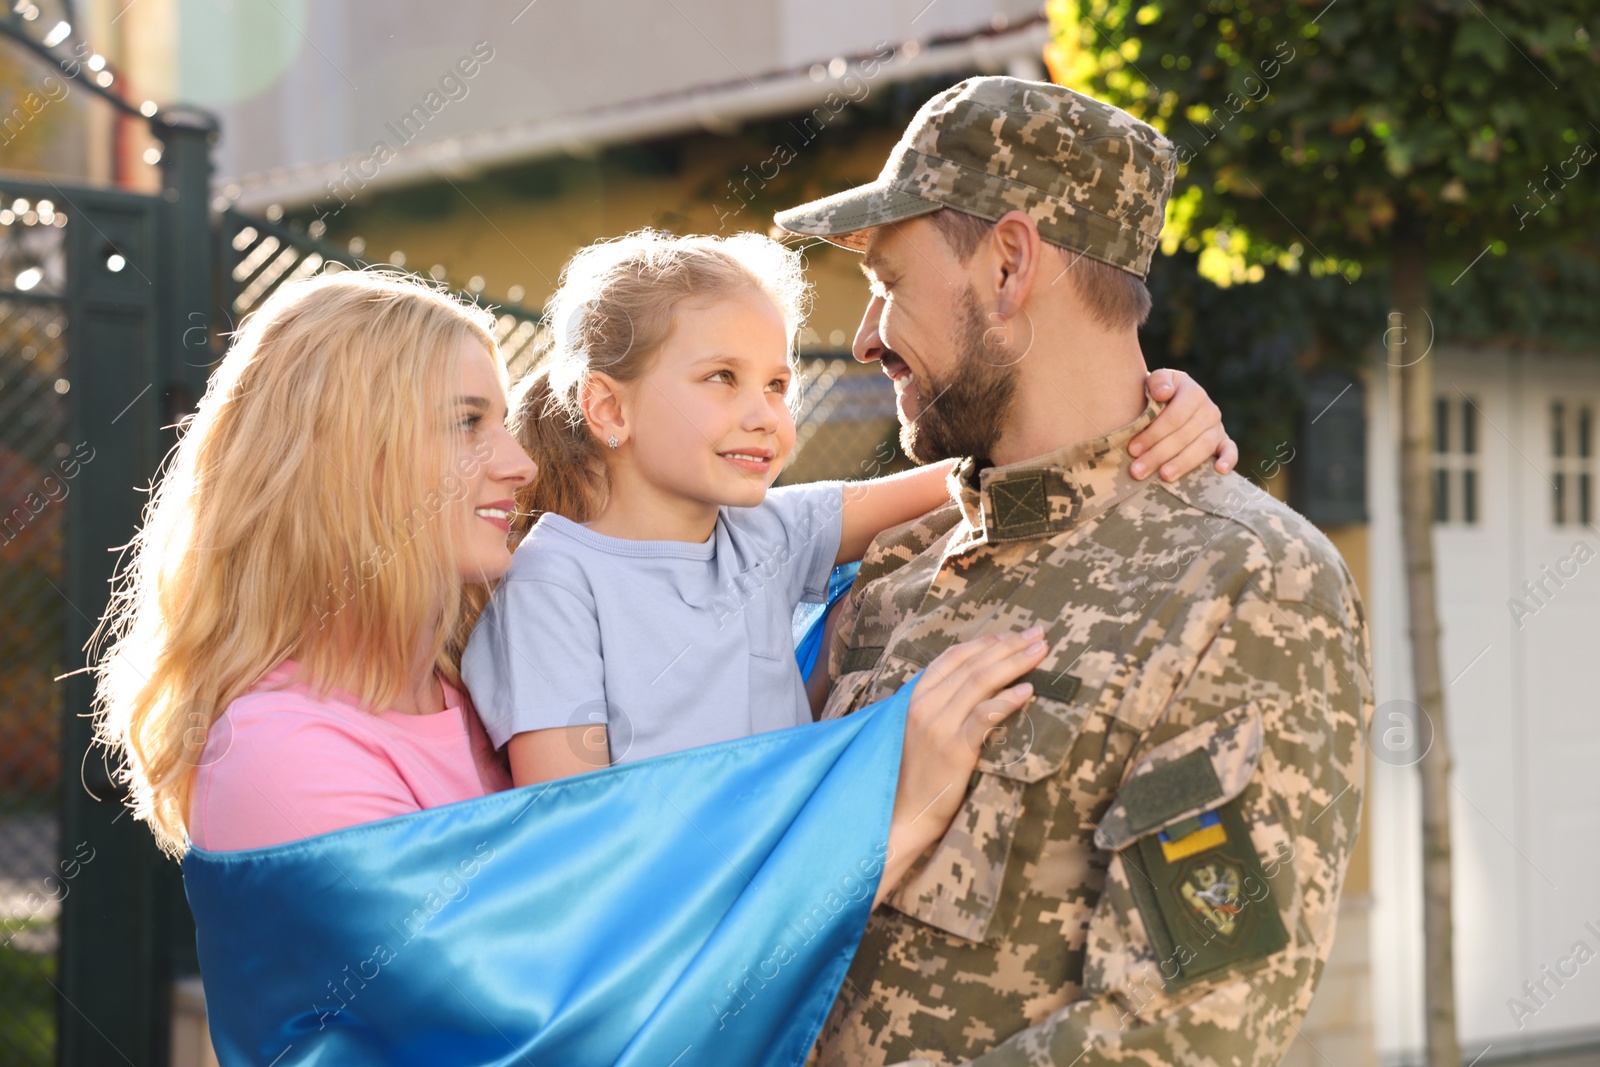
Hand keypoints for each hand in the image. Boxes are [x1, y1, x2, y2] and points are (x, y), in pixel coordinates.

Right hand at [874, 628, 1048, 905]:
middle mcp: (924, 705)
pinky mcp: (954, 749)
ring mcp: (938, 725)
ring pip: (981, 682)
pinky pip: (984, 716)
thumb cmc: (910, 776)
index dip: (984, 643)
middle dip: (1008, 645)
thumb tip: (969, 689)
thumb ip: (935, 707)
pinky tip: (1029, 690)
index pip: (952, 658)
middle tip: (1038, 632)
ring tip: (1041, 650)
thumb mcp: (915, 732)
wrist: (899, 816)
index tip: (1011, 635)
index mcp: (914, 697)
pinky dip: (1007, 700)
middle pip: (972, 664)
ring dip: (1014, 662)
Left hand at [1131, 368, 1236, 480]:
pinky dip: (1229, 460)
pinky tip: (1219, 471)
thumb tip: (1163, 393)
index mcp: (1193, 393)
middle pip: (1184, 436)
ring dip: (1183, 463)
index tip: (1132, 449)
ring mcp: (1217, 426)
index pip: (1174, 417)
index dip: (1153, 434)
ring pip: (1203, 447)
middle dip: (1159, 454)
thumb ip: (1158, 382)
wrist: (1169, 400)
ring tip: (1164, 477)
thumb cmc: (1157, 394)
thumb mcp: (1155, 381)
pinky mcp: (1223, 441)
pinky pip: (1230, 450)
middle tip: (1138, 470)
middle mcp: (1209, 410)